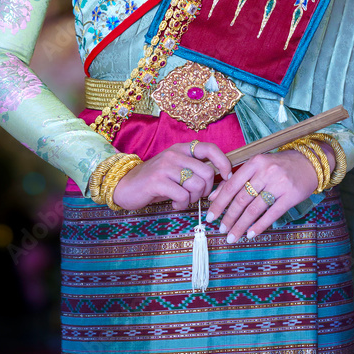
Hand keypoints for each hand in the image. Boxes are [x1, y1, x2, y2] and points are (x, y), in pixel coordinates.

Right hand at [111, 141, 232, 211]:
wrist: (125, 185)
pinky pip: (182, 196)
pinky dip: (181, 204)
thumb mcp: (175, 169)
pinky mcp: (158, 181)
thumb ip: (194, 169)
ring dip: (193, 198)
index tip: (227, 177)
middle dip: (207, 189)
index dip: (224, 162)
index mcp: (181, 149)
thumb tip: (221, 177)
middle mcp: (174, 154)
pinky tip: (173, 203)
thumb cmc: (155, 180)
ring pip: (197, 185)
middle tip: (195, 195)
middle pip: (208, 172)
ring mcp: (165, 166)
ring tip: (182, 199)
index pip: (210, 148)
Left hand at [205, 140, 335, 242]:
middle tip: (221, 230)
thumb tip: (215, 196)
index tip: (210, 216)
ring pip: (254, 209)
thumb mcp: (258, 166)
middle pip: (242, 199)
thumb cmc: (279, 165)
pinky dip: (259, 226)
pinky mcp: (291, 196)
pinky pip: (272, 214)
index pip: (232, 185)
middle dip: (229, 217)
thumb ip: (237, 178)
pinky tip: (251, 234)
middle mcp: (266, 172)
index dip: (219, 202)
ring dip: (241, 225)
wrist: (310, 162)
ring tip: (232, 236)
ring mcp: (279, 184)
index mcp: (255, 162)